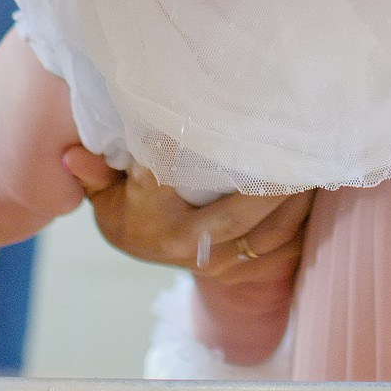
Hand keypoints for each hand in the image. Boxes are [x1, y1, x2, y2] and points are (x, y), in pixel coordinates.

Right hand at [62, 149, 313, 284]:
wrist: (145, 247)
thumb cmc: (126, 204)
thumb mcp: (103, 191)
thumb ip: (94, 172)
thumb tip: (72, 155)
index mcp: (149, 221)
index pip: (170, 182)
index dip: (190, 155)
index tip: (214, 121)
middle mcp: (184, 245)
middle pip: (234, 216)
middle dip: (268, 186)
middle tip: (295, 151)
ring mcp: (215, 263)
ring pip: (265, 235)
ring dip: (295, 202)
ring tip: (316, 165)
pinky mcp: (239, 270)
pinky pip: (280, 250)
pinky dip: (302, 222)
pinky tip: (318, 193)